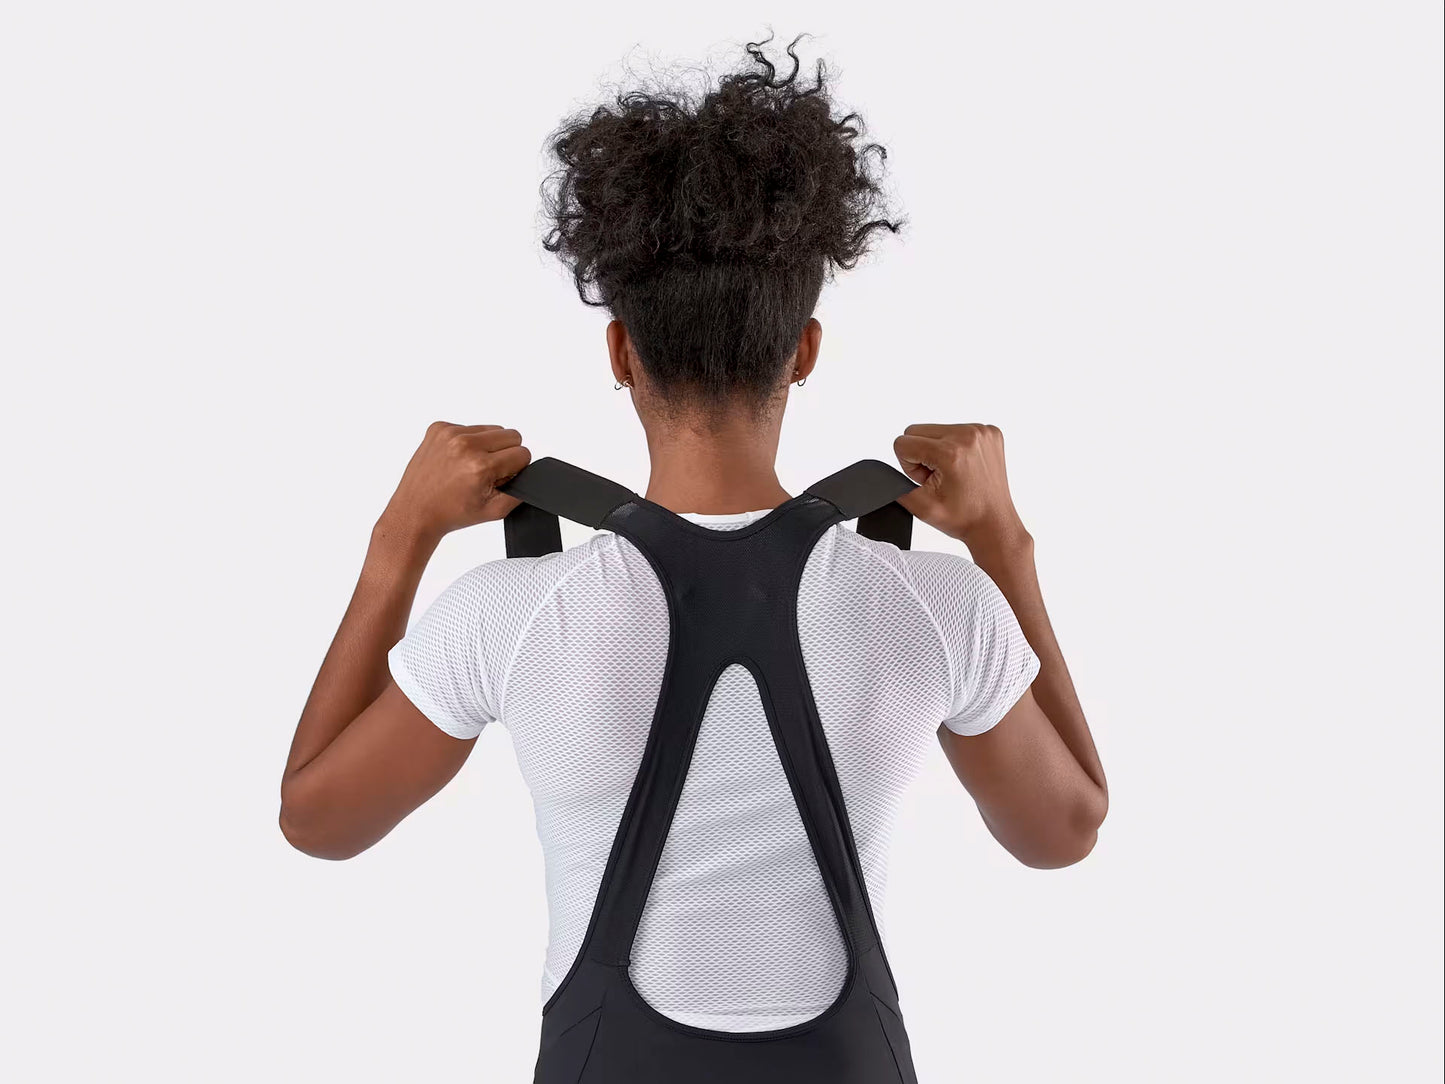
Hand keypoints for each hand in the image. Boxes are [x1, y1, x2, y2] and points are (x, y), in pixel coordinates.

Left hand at [379, 422, 530, 543]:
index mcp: (481, 465)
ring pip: (491, 429)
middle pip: (511, 435)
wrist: (415, 511)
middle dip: (505, 454)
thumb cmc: (450, 512)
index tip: (502, 478)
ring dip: (487, 446)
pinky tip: (457, 459)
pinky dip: (468, 442)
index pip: (523, 453)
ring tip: (471, 465)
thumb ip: (519, 491)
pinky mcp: (438, 428)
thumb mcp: (494, 511)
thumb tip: (528, 473)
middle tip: (488, 472)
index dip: (516, 468)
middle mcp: (465, 445)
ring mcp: (450, 434)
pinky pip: (469, 427)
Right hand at [893, 423, 1028, 549]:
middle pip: (917, 430)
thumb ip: (895, 487)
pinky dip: (955, 446)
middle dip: (921, 455)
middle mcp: (967, 435)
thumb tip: (882, 474)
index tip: (928, 480)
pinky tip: (965, 465)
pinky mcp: (990, 432)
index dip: (909, 466)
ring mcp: (982, 431)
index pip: (903, 442)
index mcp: (950, 452)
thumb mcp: (920, 507)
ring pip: (936, 429)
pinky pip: (956, 429)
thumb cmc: (964, 517)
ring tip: (953, 472)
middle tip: (939, 477)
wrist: (993, 523)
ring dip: (937, 450)